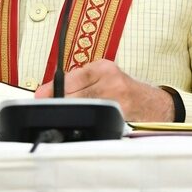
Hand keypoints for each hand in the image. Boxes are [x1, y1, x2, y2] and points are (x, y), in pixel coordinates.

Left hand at [34, 59, 175, 121]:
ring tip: (60, 116)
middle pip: (77, 94)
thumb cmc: (121, 88)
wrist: (151, 103)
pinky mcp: (121, 115)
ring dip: (71, 113)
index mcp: (102, 68)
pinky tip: (80, 123)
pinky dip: (86, 121)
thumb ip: (79, 81)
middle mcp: (111, 81)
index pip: (72, 77)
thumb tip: (50, 91)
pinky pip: (97, 118)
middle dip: (59, 102)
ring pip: (85, 107)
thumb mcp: (101, 77)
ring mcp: (117, 100)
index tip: (39, 96)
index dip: (53, 88)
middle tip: (46, 108)